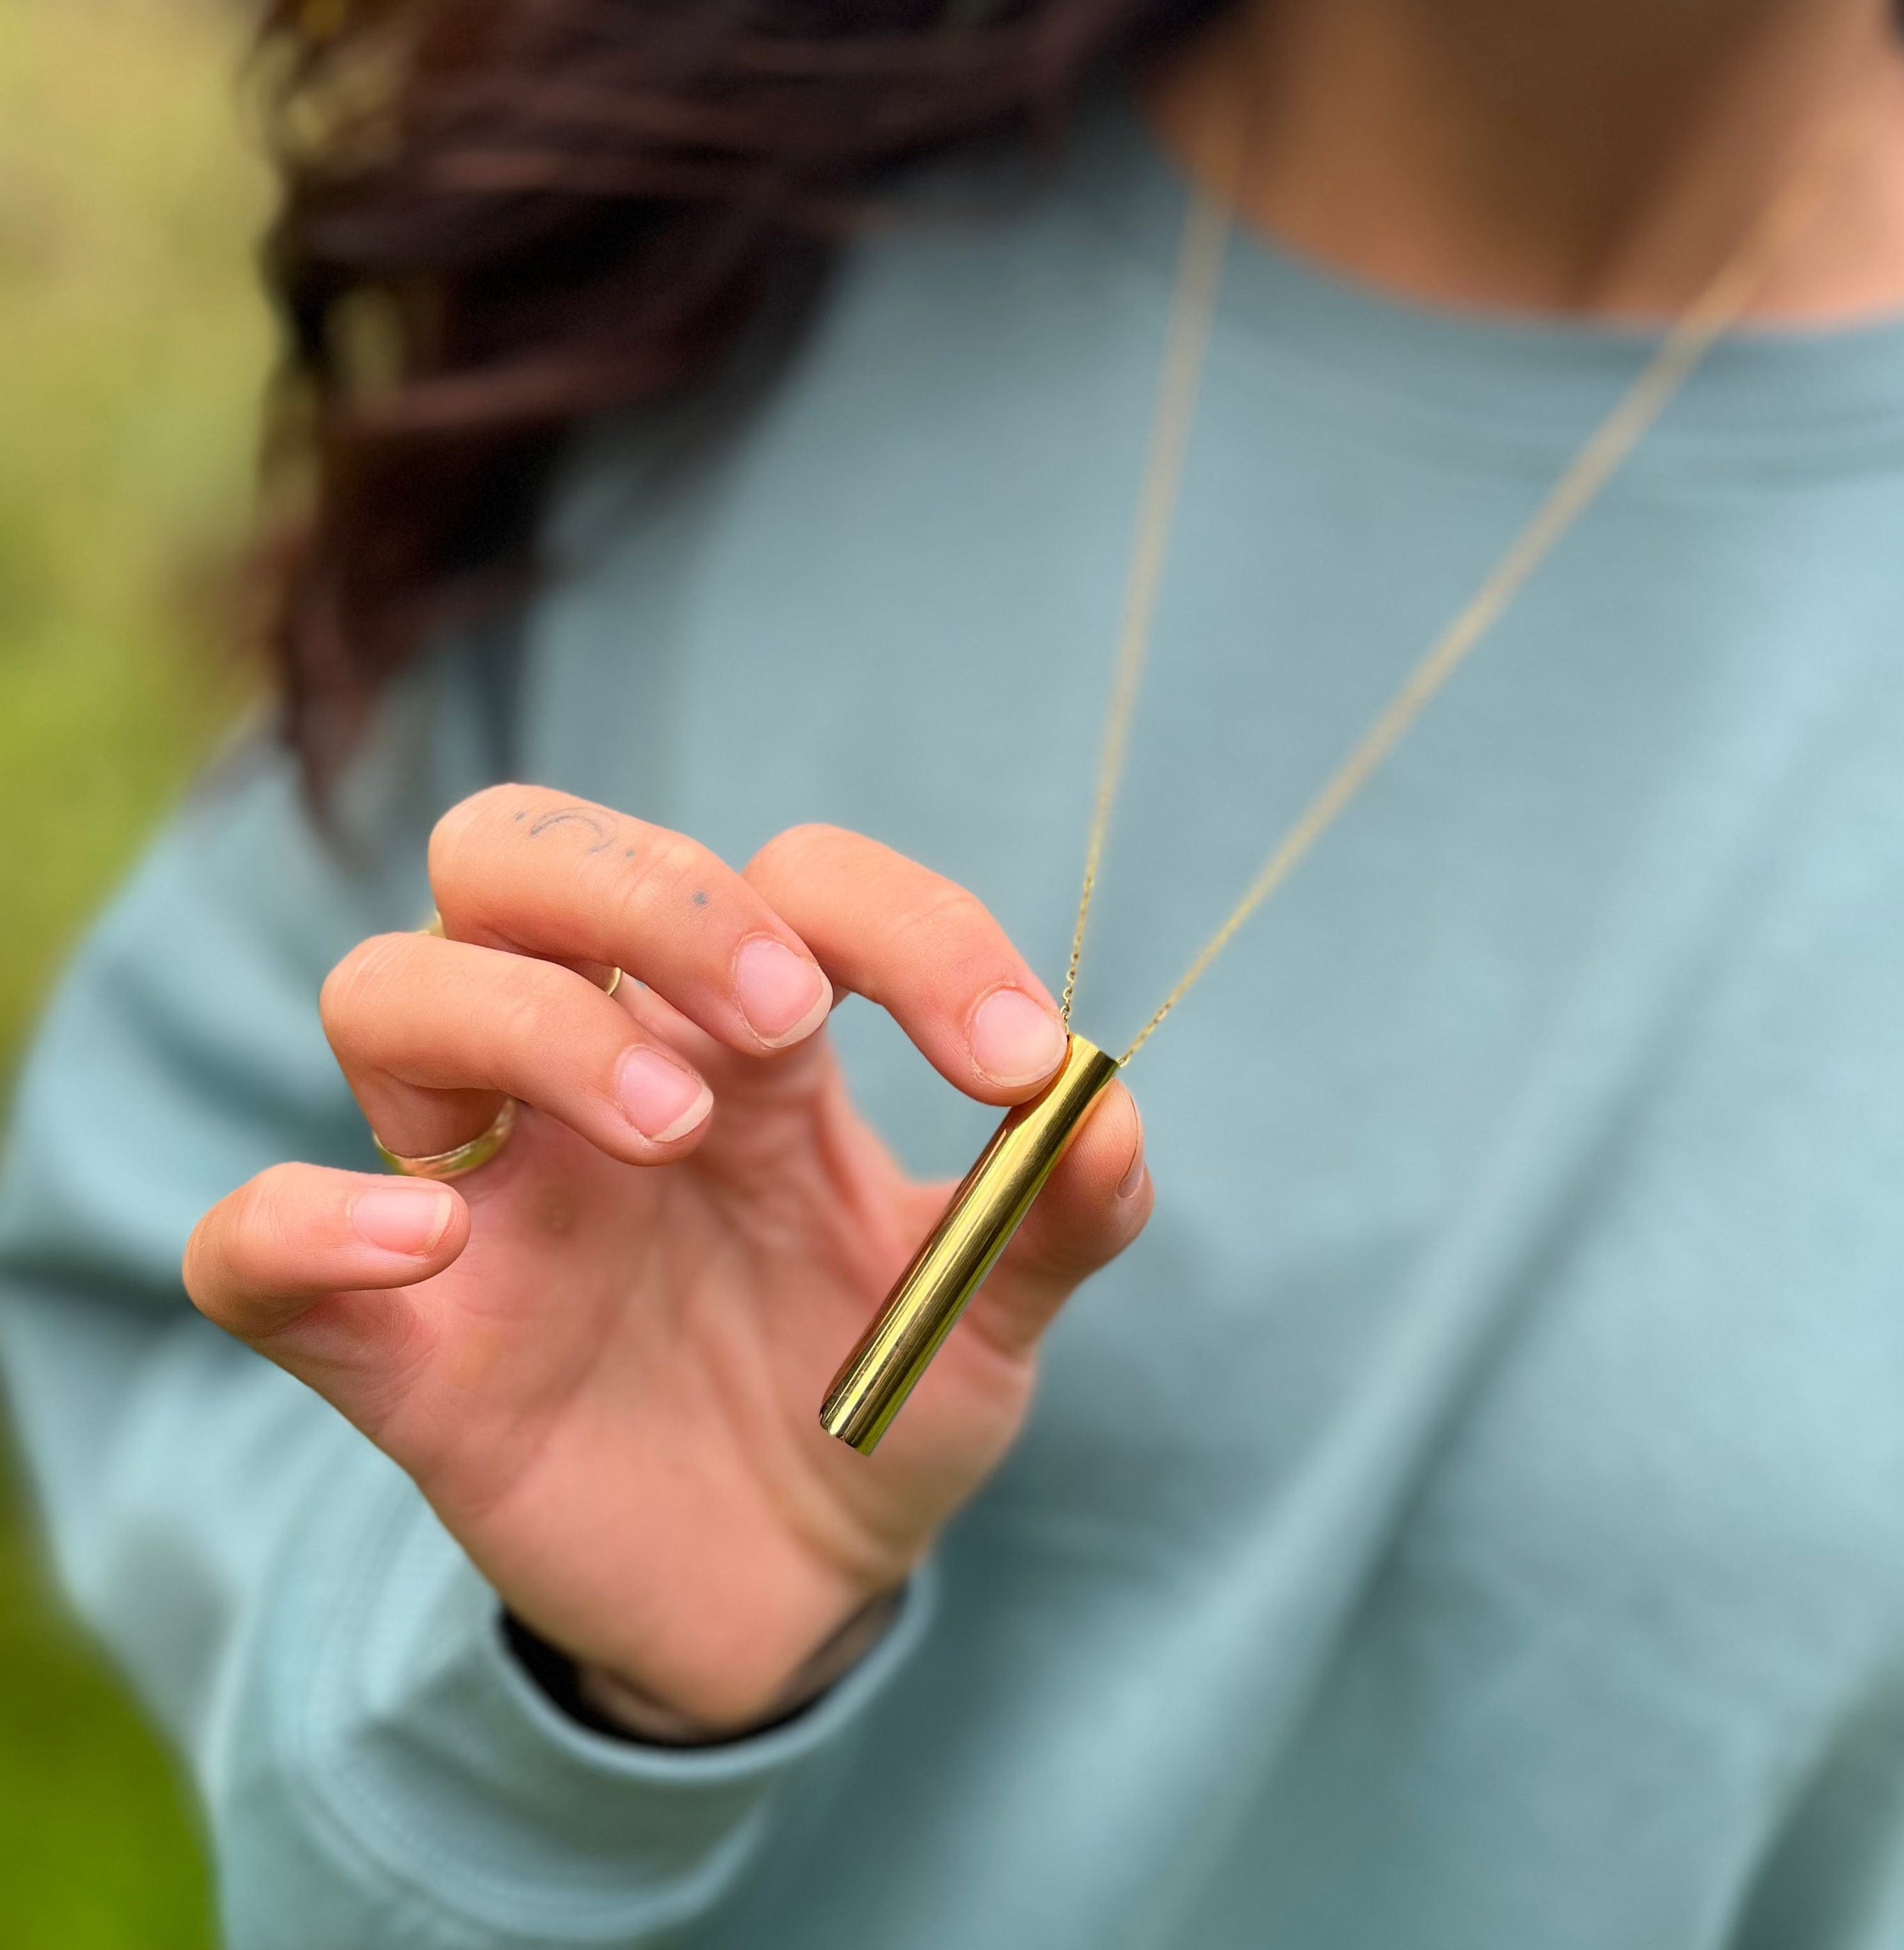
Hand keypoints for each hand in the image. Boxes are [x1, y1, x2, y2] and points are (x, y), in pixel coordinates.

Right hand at [183, 786, 1149, 1733]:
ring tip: (669, 1133)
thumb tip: (1105, 1109)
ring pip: (386, 991)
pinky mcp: (396, 1347)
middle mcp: (594, 1081)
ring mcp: (482, 1200)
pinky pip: (252, 1244)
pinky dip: (309, 1220)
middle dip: (651, 892)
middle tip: (786, 1021)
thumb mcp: (993, 1318)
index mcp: (746, 1049)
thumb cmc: (874, 1407)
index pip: (784, 880)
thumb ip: (1057, 1213)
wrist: (787, 1597)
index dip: (907, 926)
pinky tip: (428, 1244)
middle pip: (518, 852)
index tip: (1017, 1056)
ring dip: (527, 1026)